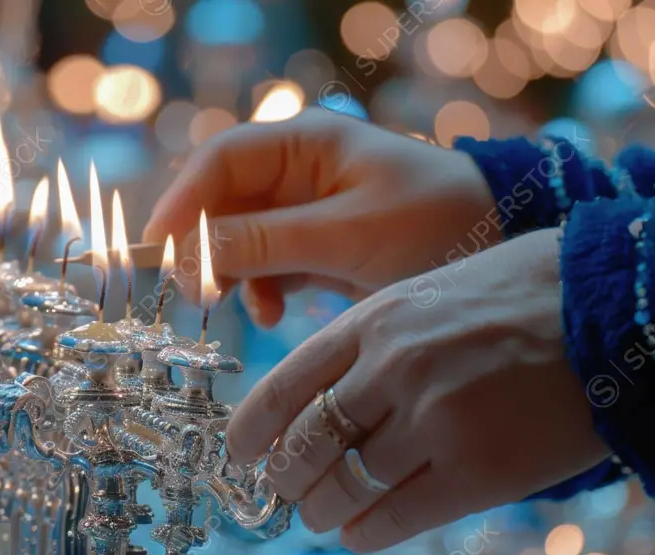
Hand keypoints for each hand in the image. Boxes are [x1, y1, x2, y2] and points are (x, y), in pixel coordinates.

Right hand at [143, 108, 495, 326]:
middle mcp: (297, 171)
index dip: (182, 202)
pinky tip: (274, 312)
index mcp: (305, 143)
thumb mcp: (349, 234)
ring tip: (243, 307)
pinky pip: (267, 264)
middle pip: (222, 202)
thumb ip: (269, 242)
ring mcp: (305, 210)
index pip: (221, 162)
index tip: (157, 249)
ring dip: (234, 274)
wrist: (497, 248)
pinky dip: (262, 289)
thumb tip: (192, 254)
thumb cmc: (434, 224)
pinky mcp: (316, 246)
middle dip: (206, 246)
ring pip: (239, 239)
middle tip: (196, 292)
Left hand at [224, 228, 608, 551]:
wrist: (612, 310)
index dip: (252, 431)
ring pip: (346, 488)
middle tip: (288, 489)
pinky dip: (366, 533)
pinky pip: (396, 518)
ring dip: (324, 510)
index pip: (284, 386)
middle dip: (287, 479)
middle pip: (307, 446)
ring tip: (324, 513)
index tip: (240, 454)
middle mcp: (392, 371)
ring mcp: (435, 422)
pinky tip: (359, 534)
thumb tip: (321, 400)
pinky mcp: (479, 472)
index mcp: (373, 321)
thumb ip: (371, 341)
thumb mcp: (427, 292)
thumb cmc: (517, 296)